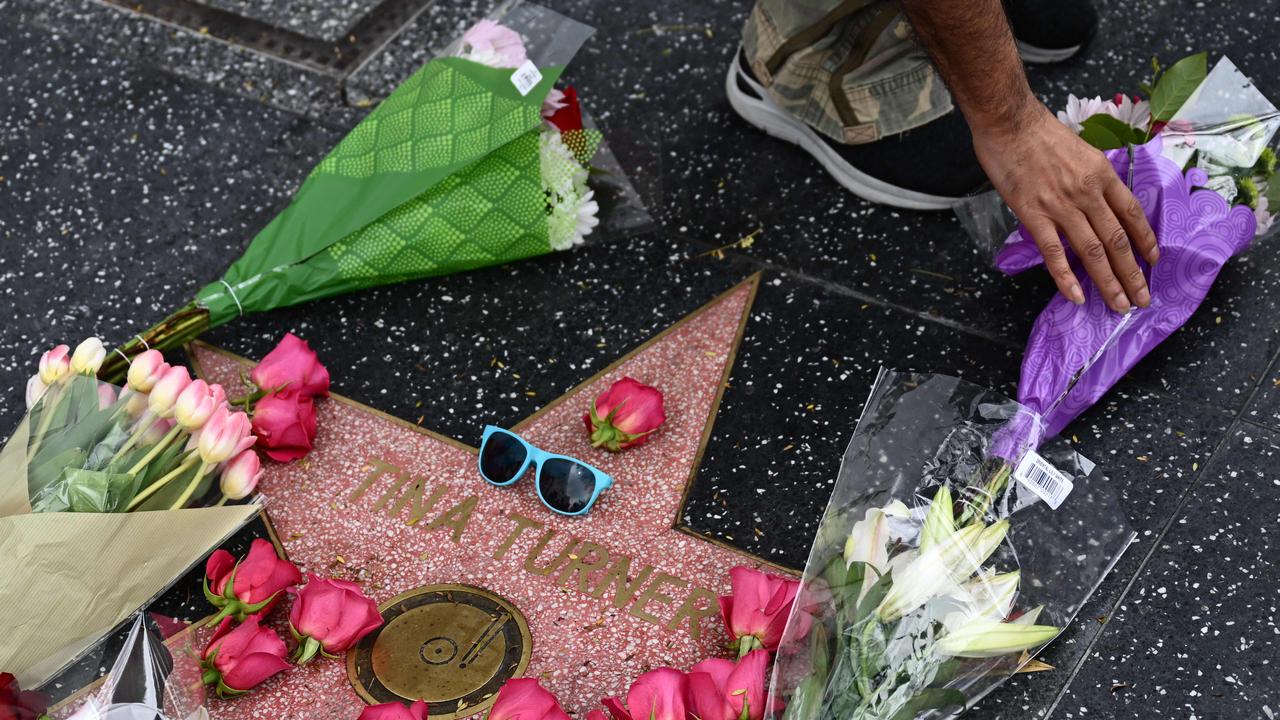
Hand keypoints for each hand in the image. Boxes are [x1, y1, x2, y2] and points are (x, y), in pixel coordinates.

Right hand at [972, 102, 1159, 312]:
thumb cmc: (1038, 132)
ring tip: (1119, 305)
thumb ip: (1090, 175)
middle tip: (1142, 299)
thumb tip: (1094, 198)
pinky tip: (1077, 297)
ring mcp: (1061, 206)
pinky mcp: (1034, 215)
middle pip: (1117, 240)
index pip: (1131, 214)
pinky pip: (1054, 253)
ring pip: (1092, 251)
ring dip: (1109, 282)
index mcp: (1102, 174)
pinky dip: (1066, 278)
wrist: (1009, 122)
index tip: (1153, 260)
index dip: (1145, 240)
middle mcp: (1088, 193)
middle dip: (1133, 274)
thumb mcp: (1079, 149)